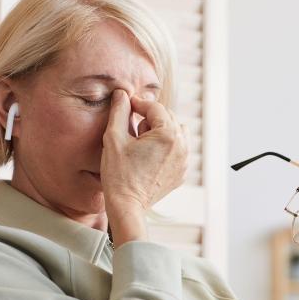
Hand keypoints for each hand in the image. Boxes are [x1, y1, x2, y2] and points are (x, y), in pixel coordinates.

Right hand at [100, 89, 188, 244]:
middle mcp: (183, 146)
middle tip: (131, 129)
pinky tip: (148, 156)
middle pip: (168, 118)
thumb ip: (119, 111)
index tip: (126, 105)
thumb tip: (122, 93)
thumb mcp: (113, 138)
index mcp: (168, 135)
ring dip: (160, 130)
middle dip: (150, 118)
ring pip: (176, 132)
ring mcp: (184, 161)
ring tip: (141, 143)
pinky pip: (178, 150)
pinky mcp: (182, 172)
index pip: (155, 107)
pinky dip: (166, 147)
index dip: (138, 103)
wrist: (127, 206)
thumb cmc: (118, 174)